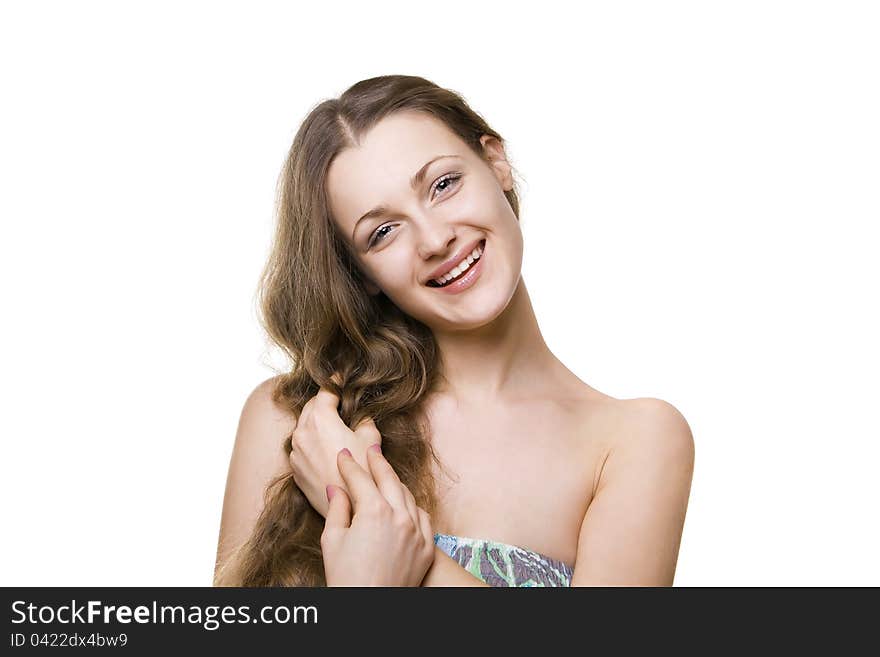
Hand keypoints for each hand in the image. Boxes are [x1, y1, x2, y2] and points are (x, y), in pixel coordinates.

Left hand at [289, 377, 381, 517]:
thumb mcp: (371, 440)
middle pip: (311, 407)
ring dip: (316, 422)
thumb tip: (360, 416)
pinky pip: (301, 448)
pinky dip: (311, 442)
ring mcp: (295, 453)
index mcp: (320, 420)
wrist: (349, 510)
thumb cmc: (362, 475)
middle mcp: (302, 433)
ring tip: (333, 424)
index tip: (340, 378)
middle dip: (324, 402)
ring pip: (303, 427)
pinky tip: (326, 448)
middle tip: (339, 400)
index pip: (325, 392)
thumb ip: (364, 421)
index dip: (335, 383)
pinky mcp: (295, 471)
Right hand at [321, 445, 434, 586]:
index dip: (349, 465)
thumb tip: (336, 488)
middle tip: (371, 449)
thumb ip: (337, 509)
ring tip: (386, 473)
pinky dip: (411, 506)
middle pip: (389, 479)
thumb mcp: (333, 541)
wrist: (370, 612)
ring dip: (395, 482)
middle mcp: (400, 516)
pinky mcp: (427, 547)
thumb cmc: (347, 579)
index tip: (343, 456)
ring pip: (408, 495)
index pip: (360, 479)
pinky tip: (404, 503)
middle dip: (378, 462)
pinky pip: (422, 517)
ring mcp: (418, 531)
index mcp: (374, 511)